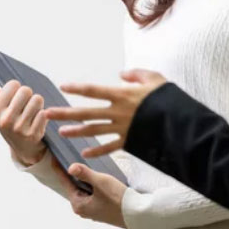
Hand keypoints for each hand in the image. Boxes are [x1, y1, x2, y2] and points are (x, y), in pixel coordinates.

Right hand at [0, 65, 47, 165]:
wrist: (22, 146)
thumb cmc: (7, 118)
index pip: (13, 84)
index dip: (16, 88)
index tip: (13, 98)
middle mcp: (5, 121)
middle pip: (26, 90)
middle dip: (28, 95)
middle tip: (23, 105)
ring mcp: (19, 129)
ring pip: (37, 99)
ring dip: (37, 104)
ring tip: (30, 113)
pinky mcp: (34, 134)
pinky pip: (45, 112)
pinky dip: (43, 115)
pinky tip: (36, 122)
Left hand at [44, 69, 167, 157]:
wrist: (181, 123)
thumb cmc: (169, 98)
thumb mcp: (155, 79)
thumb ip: (137, 75)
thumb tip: (121, 74)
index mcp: (122, 95)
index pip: (94, 90)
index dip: (77, 88)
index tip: (63, 87)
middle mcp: (118, 112)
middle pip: (86, 112)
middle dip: (65, 113)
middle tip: (47, 114)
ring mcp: (122, 128)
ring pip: (94, 130)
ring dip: (76, 131)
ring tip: (61, 132)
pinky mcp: (129, 141)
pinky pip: (110, 147)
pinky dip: (97, 151)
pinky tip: (84, 153)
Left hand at [51, 156, 126, 227]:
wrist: (137, 215)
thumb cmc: (119, 200)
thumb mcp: (101, 182)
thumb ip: (85, 173)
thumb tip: (70, 167)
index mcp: (78, 205)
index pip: (66, 183)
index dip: (60, 170)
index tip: (54, 159)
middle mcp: (83, 210)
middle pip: (75, 187)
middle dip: (75, 175)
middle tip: (72, 159)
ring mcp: (93, 211)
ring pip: (86, 191)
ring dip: (87, 180)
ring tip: (88, 168)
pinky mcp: (102, 210)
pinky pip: (94, 195)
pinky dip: (94, 186)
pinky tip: (101, 180)